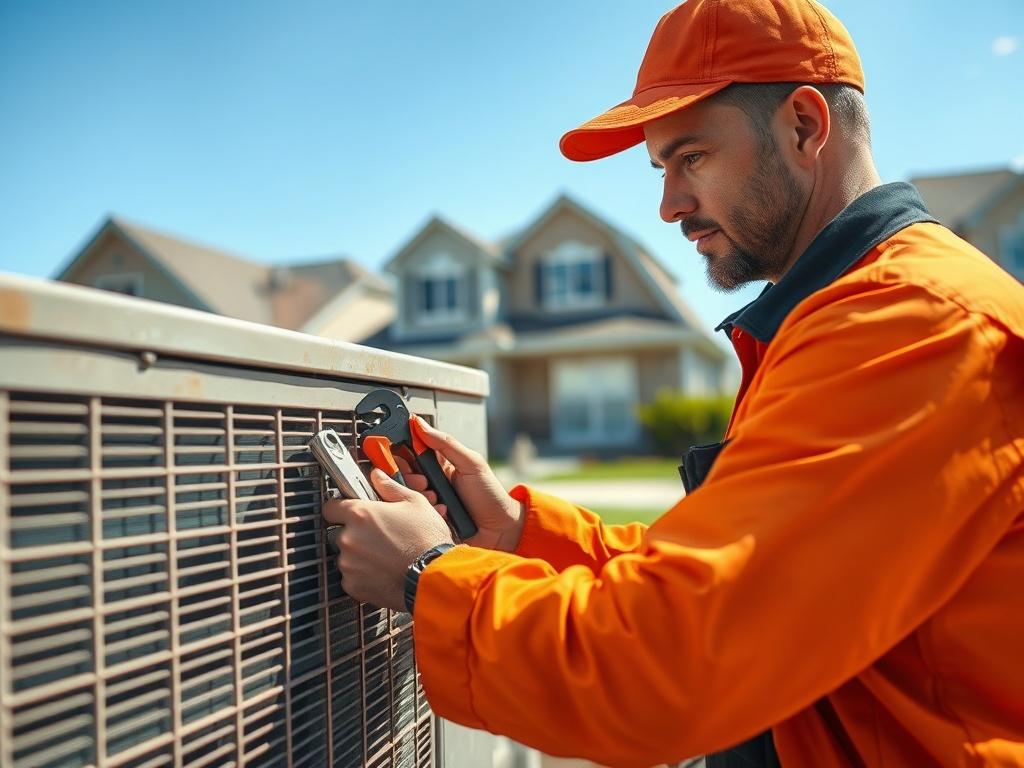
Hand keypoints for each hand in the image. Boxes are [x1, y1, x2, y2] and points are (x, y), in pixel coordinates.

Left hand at [323, 468, 453, 610]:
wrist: (434, 576)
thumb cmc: (427, 539)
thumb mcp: (414, 503)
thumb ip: (390, 488)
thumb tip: (377, 476)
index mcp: (360, 514)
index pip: (330, 507)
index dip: (340, 509)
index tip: (348, 513)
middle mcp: (349, 538)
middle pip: (340, 533)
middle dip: (355, 534)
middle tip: (378, 537)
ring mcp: (348, 564)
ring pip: (346, 556)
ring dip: (359, 556)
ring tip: (384, 556)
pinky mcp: (353, 586)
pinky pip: (351, 577)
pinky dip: (363, 576)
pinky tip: (383, 571)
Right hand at [405, 416, 525, 552]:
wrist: (499, 529)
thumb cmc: (489, 494)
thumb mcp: (470, 463)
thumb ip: (445, 443)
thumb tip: (420, 424)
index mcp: (439, 463)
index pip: (410, 452)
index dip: (403, 452)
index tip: (404, 454)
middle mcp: (430, 481)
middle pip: (404, 474)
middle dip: (412, 478)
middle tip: (426, 482)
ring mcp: (428, 501)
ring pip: (408, 495)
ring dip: (422, 496)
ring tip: (439, 500)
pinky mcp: (429, 519)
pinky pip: (416, 514)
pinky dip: (428, 512)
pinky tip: (443, 513)